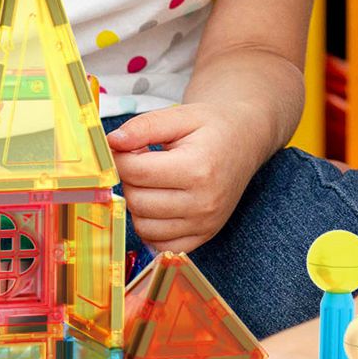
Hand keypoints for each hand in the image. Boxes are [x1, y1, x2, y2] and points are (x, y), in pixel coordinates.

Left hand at [106, 104, 259, 251]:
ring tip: (151, 181)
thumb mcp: (181, 115)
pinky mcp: (204, 235)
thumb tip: (112, 142)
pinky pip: (160, 243)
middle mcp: (204, 202)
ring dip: (137, 203)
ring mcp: (205, 223)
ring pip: (143, 226)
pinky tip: (158, 202)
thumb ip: (144, 126)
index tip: (125, 147)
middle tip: (140, 161)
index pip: (135, 172)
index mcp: (198, 168)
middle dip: (129, 180)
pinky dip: (150, 226)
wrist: (245, 142)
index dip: (120, 157)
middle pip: (137, 200)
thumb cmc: (212, 127)